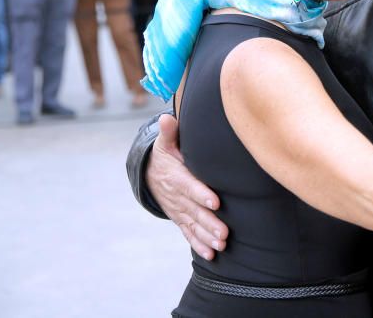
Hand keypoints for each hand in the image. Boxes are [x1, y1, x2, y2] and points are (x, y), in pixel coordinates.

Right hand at [146, 113, 227, 259]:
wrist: (148, 175)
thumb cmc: (164, 155)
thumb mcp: (164, 143)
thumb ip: (169, 133)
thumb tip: (166, 118)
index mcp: (175, 176)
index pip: (188, 186)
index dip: (201, 194)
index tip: (215, 202)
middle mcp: (176, 196)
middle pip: (194, 210)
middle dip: (209, 222)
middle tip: (224, 232)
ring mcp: (178, 209)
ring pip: (193, 225)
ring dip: (207, 236)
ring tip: (221, 244)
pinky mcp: (179, 218)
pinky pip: (188, 233)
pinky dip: (198, 244)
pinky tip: (211, 255)